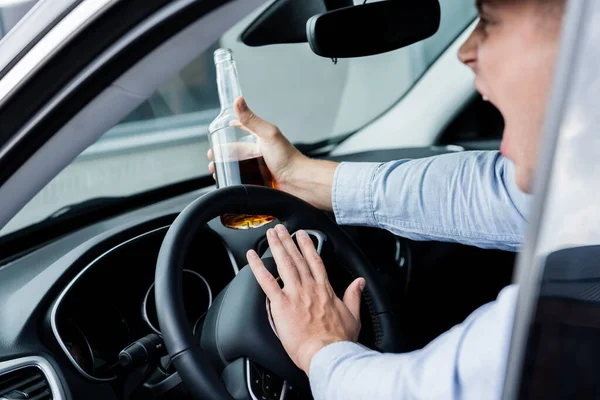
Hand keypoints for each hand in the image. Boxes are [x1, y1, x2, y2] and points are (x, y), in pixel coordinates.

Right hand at [208, 96, 305, 191]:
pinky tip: (227, 185)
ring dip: (226, 171)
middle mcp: (261, 155)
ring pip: (239, 169)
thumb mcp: (267, 135)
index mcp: (262, 141)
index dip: (231, 132)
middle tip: (212, 160)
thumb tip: (238, 100)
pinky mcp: (261, 185)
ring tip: (215, 173)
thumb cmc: (288, 158)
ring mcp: (261, 171)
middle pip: (237, 154)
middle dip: (223, 156)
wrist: (299, 183)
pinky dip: (235, 184)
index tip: (219, 133)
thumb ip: (251, 119)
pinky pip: (244, 183)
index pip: (244, 132)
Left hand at [246, 224, 365, 374]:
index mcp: (325, 289)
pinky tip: (252, 257)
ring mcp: (295, 294)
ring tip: (270, 234)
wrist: (327, 355)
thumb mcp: (353, 316)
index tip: (302, 235)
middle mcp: (309, 287)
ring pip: (283, 263)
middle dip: (288, 241)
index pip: (315, 261)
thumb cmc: (338, 340)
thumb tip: (360, 282)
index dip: (308, 245)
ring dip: (276, 246)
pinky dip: (258, 267)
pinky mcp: (281, 304)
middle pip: (297, 258)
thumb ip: (354, 296)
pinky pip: (266, 282)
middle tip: (280, 229)